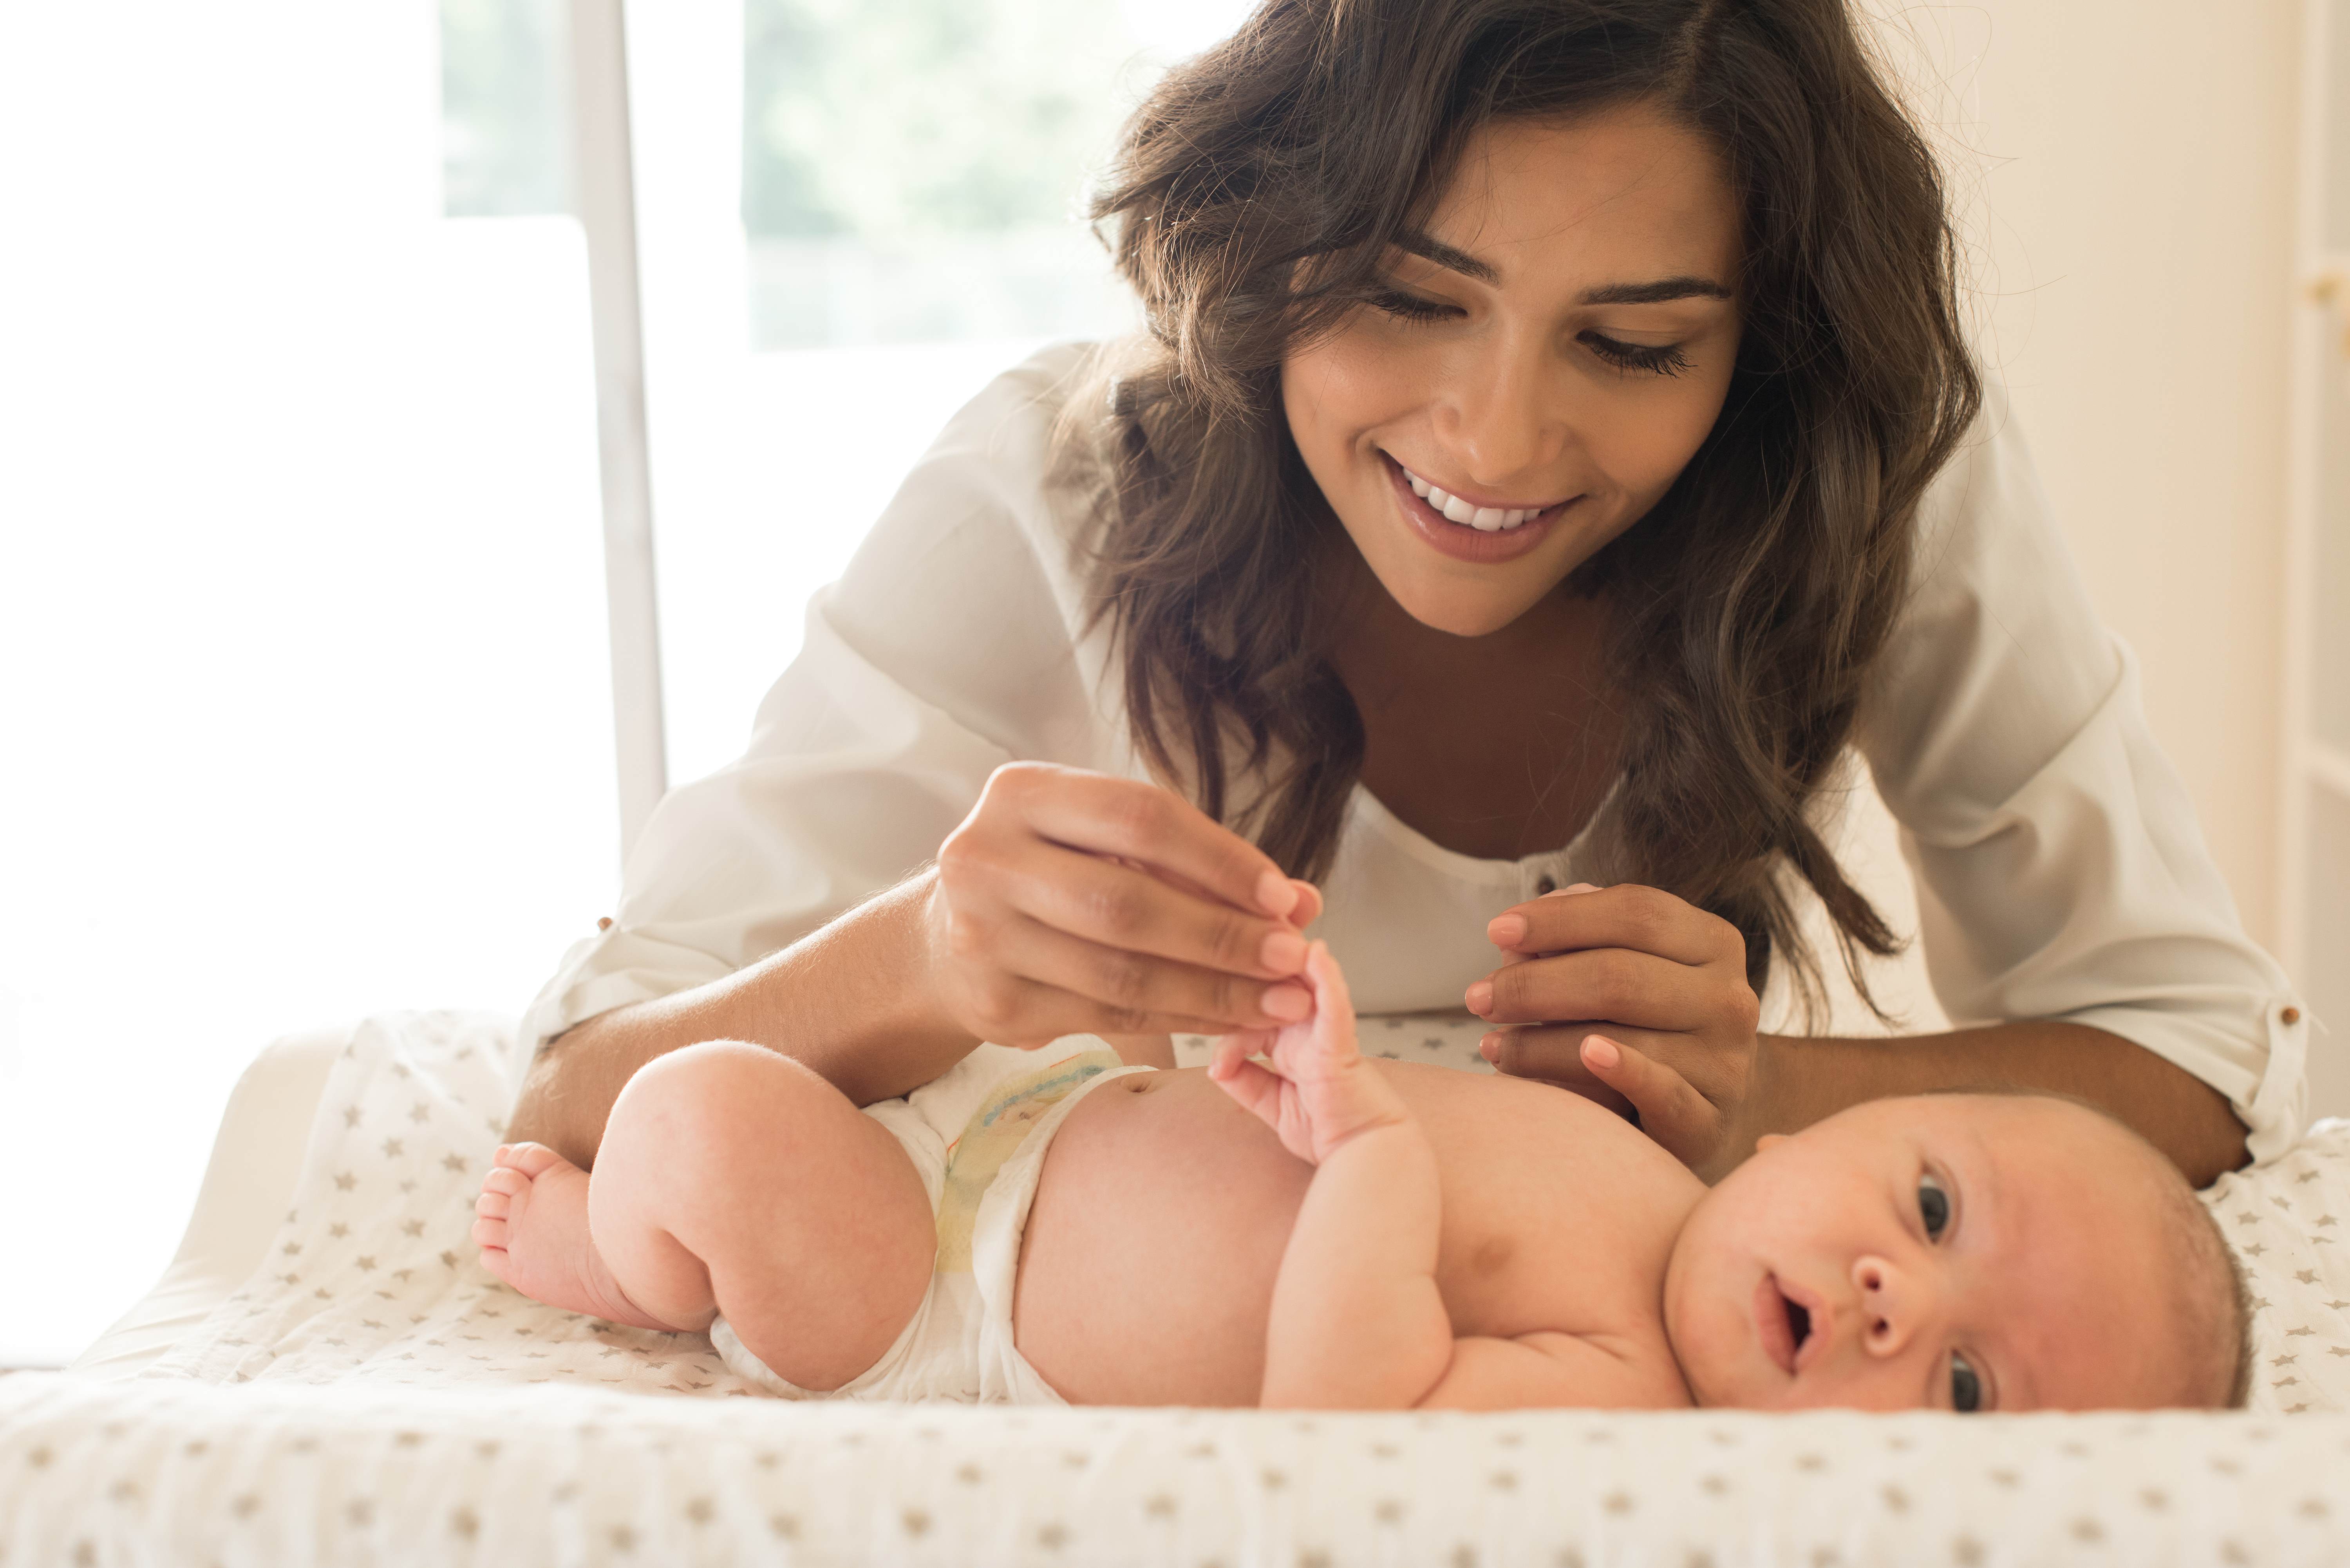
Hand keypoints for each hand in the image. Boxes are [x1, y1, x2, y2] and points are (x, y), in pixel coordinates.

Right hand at [924, 762, 1323, 1048]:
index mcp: (1019, 794)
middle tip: (1292, 956)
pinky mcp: (996, 1005)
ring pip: (1121, 974)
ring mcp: (983, 937)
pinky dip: (1180, 1020)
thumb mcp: (1105, 842)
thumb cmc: (1050, 873)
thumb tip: (1301, 903)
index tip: (1283, 896)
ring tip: (1280, 1001)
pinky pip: (1108, 1018)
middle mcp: (986, 859)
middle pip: (1127, 903)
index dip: (1220, 859)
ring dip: (1213, 991)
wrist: (946, 936)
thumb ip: (1196, 864)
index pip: (1139, 818)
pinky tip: (1229, 1021)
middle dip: (1223, 935)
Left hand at [1209, 941, 1407, 1164]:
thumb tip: (1213, 1065)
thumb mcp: (1270, 1105)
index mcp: (1288, 1041)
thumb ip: (1243, 1080)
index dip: (1227, 1019)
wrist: (1369, 1157)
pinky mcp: (1342, 1044)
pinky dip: (1326, 978)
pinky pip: (1334, 1005)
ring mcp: (1325, 1033)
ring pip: (1304, 982)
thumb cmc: (1329, 1131)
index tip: (1218, 1059)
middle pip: (1274, 984)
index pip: (1250, 1009)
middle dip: (1255, 967)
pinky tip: (1317, 953)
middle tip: (1227, 952)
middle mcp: (1305, 1031)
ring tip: (1269, 930)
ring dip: (1287, 958)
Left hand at [1467, 882, 1759, 1171]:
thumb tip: (1518, 935)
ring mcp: (1728, 1061)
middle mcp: (1730, 997)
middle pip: (1621, 974)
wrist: (1703, 1107)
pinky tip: (1584, 1056)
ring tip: (1493, 1045)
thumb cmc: (1645, 1024)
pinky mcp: (1711, 1120)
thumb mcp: (1623, 969)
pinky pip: (1664, 1092)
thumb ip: (1578, 941)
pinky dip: (1622, 1071)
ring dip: (1543, 1042)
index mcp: (1712, 942)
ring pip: (1626, 1037)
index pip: (1635, 912)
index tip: (1496, 931)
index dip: (1560, 918)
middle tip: (1477, 998)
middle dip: (1535, 984)